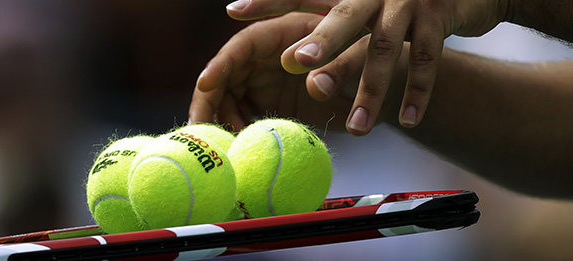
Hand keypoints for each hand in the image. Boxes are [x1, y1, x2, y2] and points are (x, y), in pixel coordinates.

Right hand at [188, 13, 358, 131]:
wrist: (381, 84)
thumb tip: (316, 85)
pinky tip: (238, 147)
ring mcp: (266, 77)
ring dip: (221, 119)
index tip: (206, 83)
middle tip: (201, 130)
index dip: (222, 62)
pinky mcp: (269, 99)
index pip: (244, 44)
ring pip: (229, 96)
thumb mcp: (359, 59)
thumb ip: (338, 68)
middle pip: (226, 73)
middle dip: (209, 100)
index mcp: (286, 32)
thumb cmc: (373, 60)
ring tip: (227, 145)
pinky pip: (242, 113)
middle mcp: (268, 54)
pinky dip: (237, 129)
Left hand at [224, 0, 508, 134]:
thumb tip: (287, 62)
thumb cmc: (393, 11)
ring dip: (370, 90)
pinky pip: (429, 59)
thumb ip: (327, 36)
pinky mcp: (438, 16)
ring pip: (386, 48)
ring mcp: (406, 2)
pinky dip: (418, 92)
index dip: (269, 1)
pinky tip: (408, 122)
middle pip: (344, 15)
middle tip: (296, 63)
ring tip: (356, 128)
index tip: (234, 10)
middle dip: (321, 40)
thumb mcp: (359, 19)